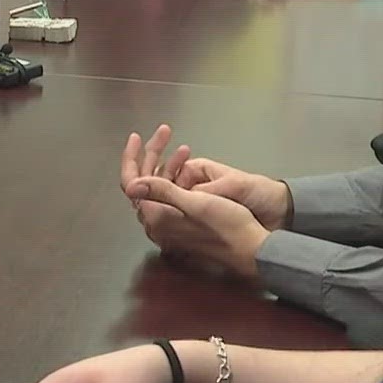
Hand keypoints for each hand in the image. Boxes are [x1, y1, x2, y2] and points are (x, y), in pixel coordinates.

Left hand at [121, 125, 290, 227]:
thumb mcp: (195, 203)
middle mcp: (157, 224)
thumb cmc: (227, 225)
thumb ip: (162, 192)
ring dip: (169, 165)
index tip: (137, 137)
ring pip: (159, 188)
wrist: (251, 250)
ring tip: (186, 149)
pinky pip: (171, 197)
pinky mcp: (183, 227)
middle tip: (164, 132)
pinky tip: (189, 167)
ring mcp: (170, 227)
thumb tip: (130, 185)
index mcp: (155, 218)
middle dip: (153, 155)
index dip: (130, 157)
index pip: (131, 183)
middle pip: (144, 184)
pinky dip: (176, 178)